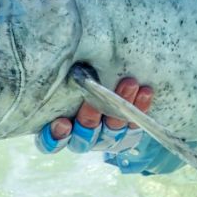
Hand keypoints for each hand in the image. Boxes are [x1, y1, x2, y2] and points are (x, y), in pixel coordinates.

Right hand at [36, 77, 152, 153]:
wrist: (114, 76)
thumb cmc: (79, 73)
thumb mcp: (68, 71)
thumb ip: (62, 72)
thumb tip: (51, 55)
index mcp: (61, 127)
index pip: (52, 141)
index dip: (55, 136)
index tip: (62, 123)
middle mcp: (82, 136)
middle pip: (84, 136)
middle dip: (89, 116)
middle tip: (94, 98)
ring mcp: (106, 136)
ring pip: (113, 129)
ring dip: (120, 107)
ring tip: (129, 84)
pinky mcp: (128, 132)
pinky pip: (135, 125)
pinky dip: (140, 108)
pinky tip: (145, 91)